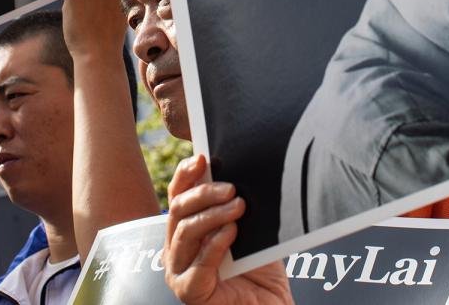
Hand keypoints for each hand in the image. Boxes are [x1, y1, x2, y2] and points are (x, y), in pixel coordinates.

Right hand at [166, 154, 292, 303]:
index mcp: (186, 228)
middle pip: (178, 210)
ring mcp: (179, 271)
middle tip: (231, 188)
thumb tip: (239, 170)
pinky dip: (215, 244)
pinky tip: (231, 232)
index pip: (177, 195)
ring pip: (185, 233)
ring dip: (213, 215)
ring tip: (238, 207)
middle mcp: (176, 248)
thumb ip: (237, 203)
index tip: (203, 158)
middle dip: (203, 193)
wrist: (272, 304)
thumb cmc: (260, 265)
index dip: (186, 174)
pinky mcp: (189, 292)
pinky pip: (197, 265)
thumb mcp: (249, 226)